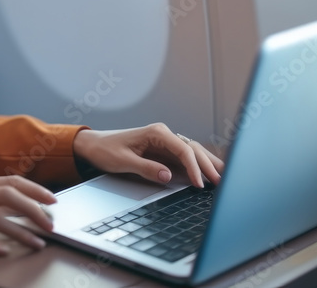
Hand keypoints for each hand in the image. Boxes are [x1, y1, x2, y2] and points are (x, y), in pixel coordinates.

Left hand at [72, 124, 223, 188]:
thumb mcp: (123, 161)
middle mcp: (163, 134)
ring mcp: (165, 143)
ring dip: (206, 163)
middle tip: (221, 182)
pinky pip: (184, 157)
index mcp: (156, 132)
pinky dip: (197, 165)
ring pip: (192, 152)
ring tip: (222, 176)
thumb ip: (146, 168)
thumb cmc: (106, 150)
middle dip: (207, 164)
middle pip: (192, 148)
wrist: (94, 145)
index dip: (193, 166)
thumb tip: (168, 176)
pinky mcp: (163, 152)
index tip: (200, 183)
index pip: (183, 148)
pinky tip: (208, 173)